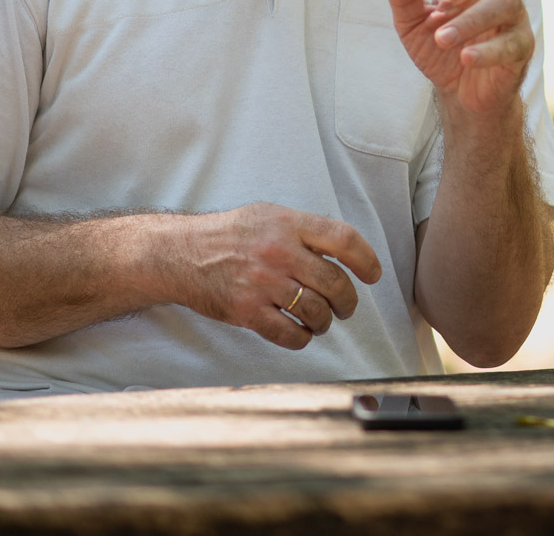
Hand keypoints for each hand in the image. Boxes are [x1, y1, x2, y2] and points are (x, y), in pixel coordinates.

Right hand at [172, 203, 381, 350]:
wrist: (181, 254)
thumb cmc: (230, 234)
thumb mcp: (269, 215)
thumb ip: (304, 230)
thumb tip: (343, 250)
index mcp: (288, 224)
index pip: (344, 239)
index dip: (366, 259)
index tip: (373, 275)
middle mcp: (279, 252)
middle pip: (335, 282)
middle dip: (348, 301)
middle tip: (347, 307)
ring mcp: (263, 283)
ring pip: (316, 311)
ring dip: (326, 322)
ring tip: (322, 321)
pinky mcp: (247, 311)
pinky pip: (289, 334)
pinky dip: (302, 339)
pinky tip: (301, 333)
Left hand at [381, 0, 553, 121]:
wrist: (461, 95)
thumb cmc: (439, 50)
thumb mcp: (411, 25)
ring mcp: (512, 16)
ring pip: (501, 4)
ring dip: (470, 21)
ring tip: (443, 39)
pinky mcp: (521, 46)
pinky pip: (509, 42)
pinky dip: (486, 49)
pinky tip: (467, 57)